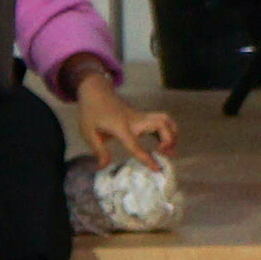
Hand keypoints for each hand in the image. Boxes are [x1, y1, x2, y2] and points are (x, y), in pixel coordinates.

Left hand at [62, 67, 177, 163]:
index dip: (147, 158)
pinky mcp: (142, 115)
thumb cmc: (91, 111)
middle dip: (169, 140)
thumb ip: (98, 150)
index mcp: (121, 127)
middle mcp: (136, 120)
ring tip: (170, 149)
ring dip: (172, 133)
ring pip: (165, 119)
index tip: (157, 169)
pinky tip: (164, 142)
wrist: (95, 90)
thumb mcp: (88, 132)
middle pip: (161, 125)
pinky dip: (167, 130)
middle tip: (165, 155)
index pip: (136, 145)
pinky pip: (161, 120)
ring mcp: (141, 116)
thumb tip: (103, 167)